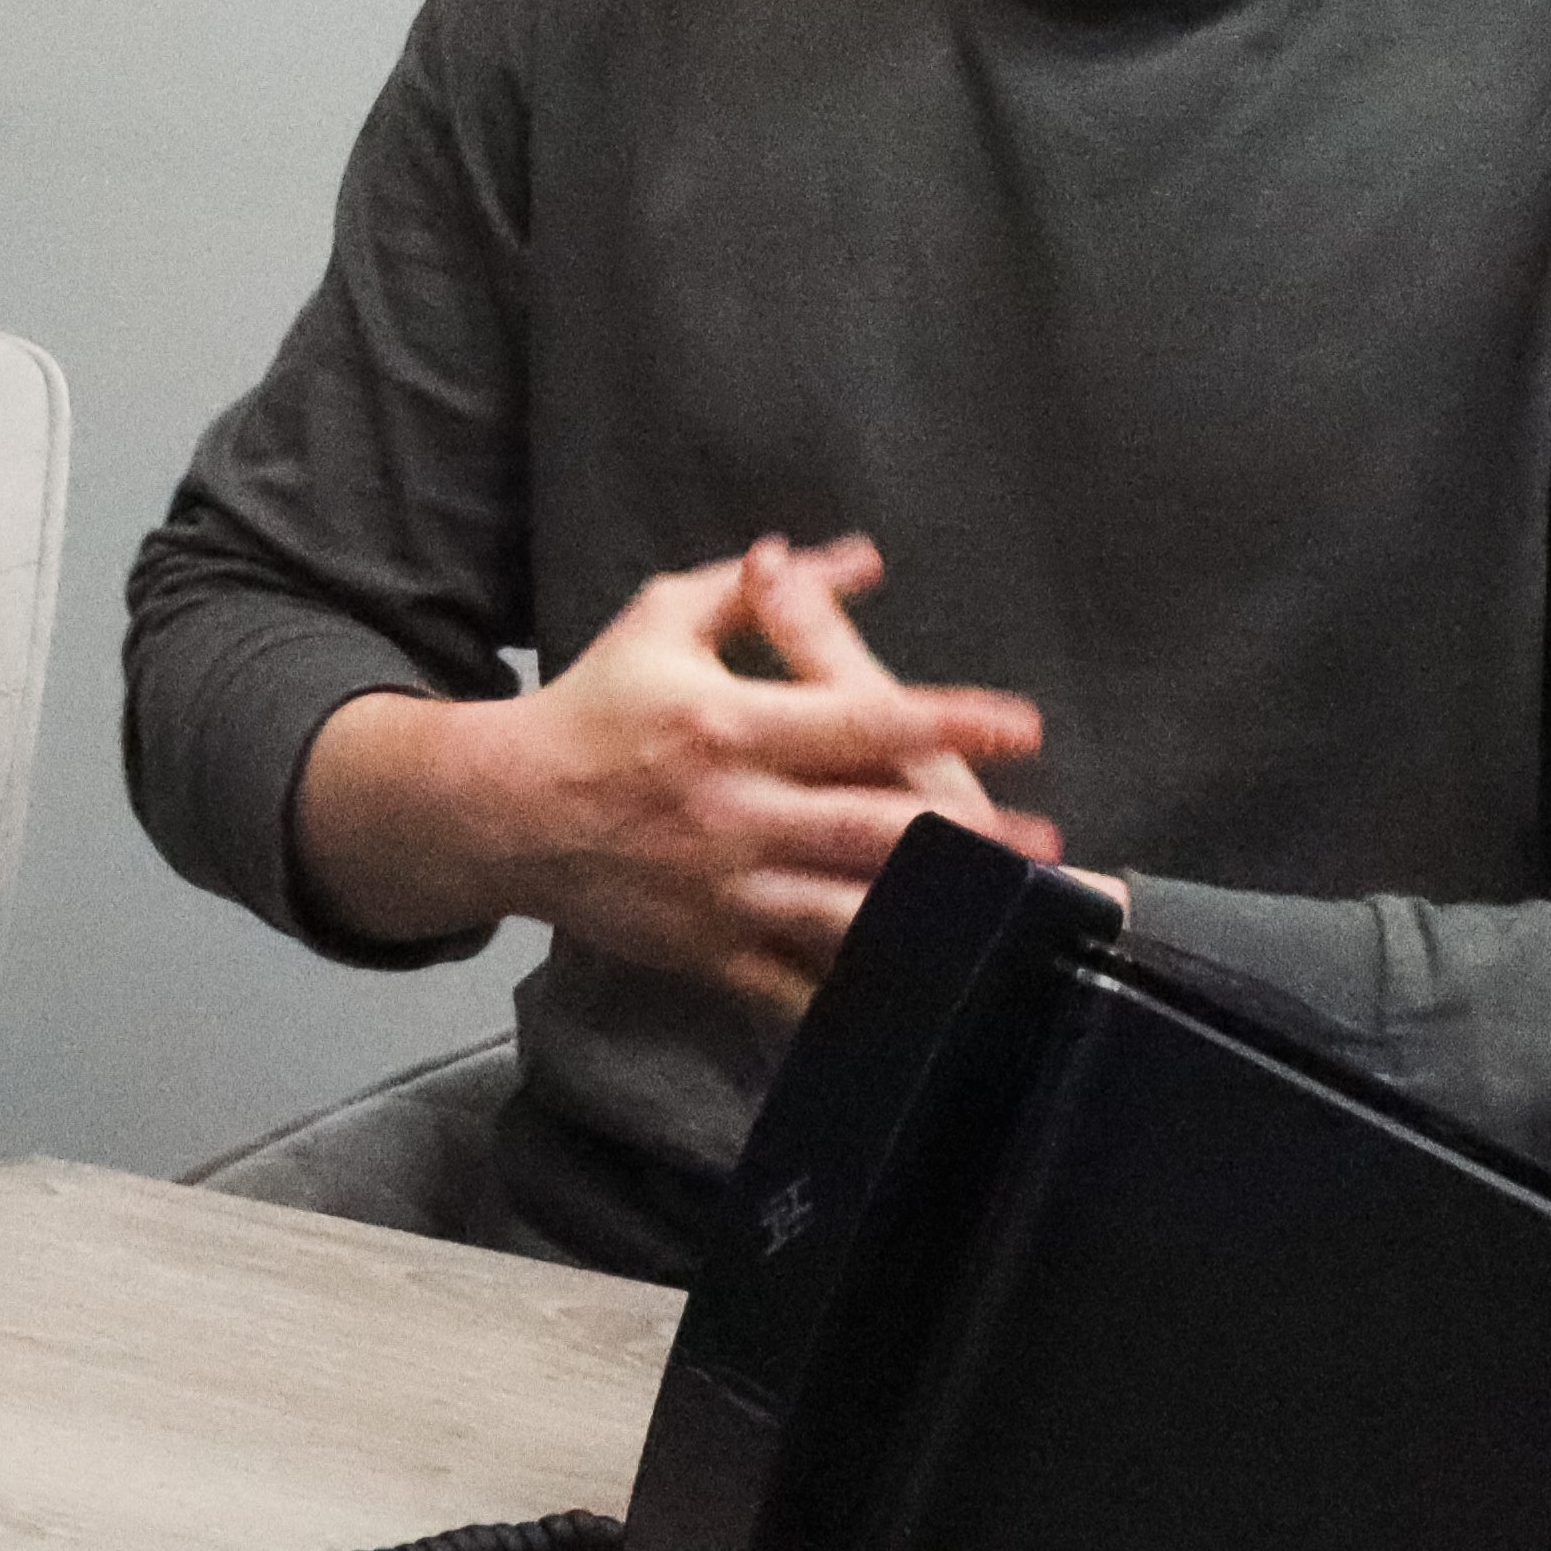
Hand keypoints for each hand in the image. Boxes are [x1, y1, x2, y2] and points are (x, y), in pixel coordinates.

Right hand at [299, 533, 1054, 1016]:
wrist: (501, 810)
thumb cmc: (593, 705)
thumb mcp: (662, 621)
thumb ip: (765, 592)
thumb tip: (859, 556)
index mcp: (727, 723)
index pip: (859, 719)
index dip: (949, 719)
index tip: (1027, 723)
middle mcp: (732, 811)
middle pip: (872, 827)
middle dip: (969, 840)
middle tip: (1049, 845)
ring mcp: (722, 889)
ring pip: (846, 913)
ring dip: (934, 919)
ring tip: (1008, 917)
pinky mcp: (710, 949)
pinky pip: (796, 983)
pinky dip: (861, 994)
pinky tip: (926, 991)